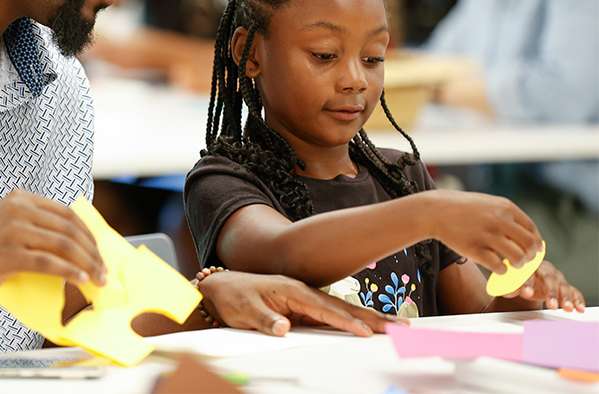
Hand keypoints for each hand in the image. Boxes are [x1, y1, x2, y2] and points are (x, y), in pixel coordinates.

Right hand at [0, 190, 106, 300]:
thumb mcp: (11, 228)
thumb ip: (38, 228)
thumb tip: (79, 245)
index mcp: (21, 199)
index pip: (66, 213)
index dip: (88, 233)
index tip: (100, 250)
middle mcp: (17, 209)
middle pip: (68, 229)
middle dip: (91, 251)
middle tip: (103, 268)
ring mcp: (12, 230)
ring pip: (62, 244)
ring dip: (85, 263)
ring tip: (96, 277)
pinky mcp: (7, 254)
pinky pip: (48, 263)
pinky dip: (69, 272)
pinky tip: (80, 279)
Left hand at [196, 271, 406, 337]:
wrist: (222, 288)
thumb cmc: (234, 296)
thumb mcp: (245, 310)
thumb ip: (265, 320)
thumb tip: (284, 328)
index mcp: (292, 290)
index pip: (324, 308)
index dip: (346, 321)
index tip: (366, 332)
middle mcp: (303, 292)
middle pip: (342, 306)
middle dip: (370, 318)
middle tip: (398, 327)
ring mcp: (304, 299)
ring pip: (341, 309)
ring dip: (367, 318)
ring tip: (393, 327)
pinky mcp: (303, 307)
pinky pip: (332, 315)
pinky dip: (352, 320)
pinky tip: (367, 327)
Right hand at [426, 190, 542, 274]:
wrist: (435, 211)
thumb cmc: (463, 208)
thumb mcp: (488, 204)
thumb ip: (508, 216)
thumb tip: (529, 236)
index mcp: (505, 208)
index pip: (532, 230)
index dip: (536, 244)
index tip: (535, 251)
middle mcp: (499, 220)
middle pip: (528, 245)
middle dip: (530, 257)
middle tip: (524, 260)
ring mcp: (487, 235)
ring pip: (517, 258)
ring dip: (518, 265)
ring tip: (511, 265)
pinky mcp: (474, 250)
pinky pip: (499, 267)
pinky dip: (502, 271)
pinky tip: (497, 267)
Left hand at [506, 261, 585, 311]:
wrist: (528, 278)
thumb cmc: (519, 279)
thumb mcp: (512, 283)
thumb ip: (510, 287)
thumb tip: (508, 291)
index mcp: (529, 265)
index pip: (529, 272)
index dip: (528, 282)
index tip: (527, 293)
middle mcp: (545, 269)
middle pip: (549, 278)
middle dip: (551, 292)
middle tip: (551, 305)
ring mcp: (556, 277)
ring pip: (562, 285)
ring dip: (565, 297)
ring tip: (567, 307)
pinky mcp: (565, 285)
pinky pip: (574, 291)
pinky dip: (577, 299)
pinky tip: (579, 307)